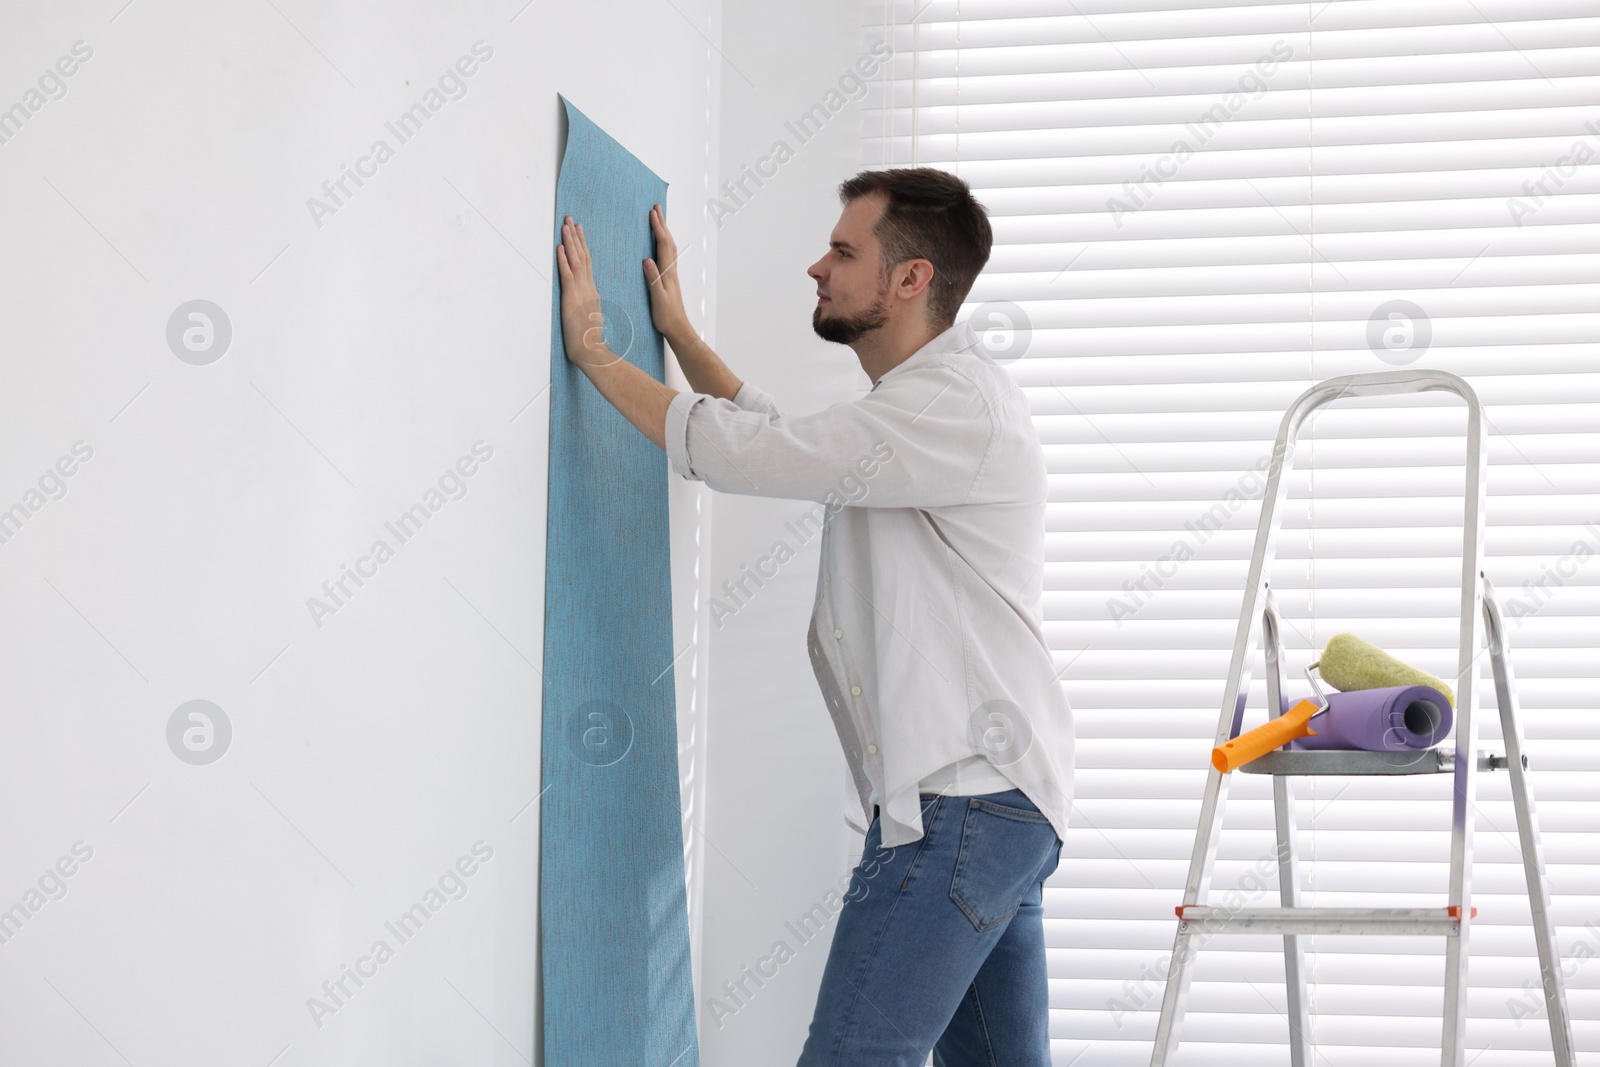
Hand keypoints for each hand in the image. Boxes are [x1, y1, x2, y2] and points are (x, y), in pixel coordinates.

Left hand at [556, 215, 620, 369]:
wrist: (592, 350)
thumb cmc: (590, 340)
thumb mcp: (590, 318)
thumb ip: (589, 306)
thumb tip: (588, 302)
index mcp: (592, 292)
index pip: (586, 263)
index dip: (582, 245)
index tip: (578, 231)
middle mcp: (588, 287)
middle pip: (582, 257)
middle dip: (576, 237)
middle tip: (572, 220)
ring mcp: (580, 291)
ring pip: (576, 261)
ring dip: (570, 242)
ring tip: (566, 226)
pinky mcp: (572, 298)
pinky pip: (567, 274)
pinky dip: (563, 260)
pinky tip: (560, 247)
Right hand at [642, 203, 690, 339]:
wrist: (678, 329)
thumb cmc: (667, 316)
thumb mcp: (657, 298)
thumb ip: (653, 278)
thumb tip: (647, 259)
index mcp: (667, 272)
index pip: (662, 245)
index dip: (657, 228)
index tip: (652, 213)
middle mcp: (671, 270)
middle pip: (667, 241)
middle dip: (661, 223)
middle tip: (656, 207)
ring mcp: (671, 274)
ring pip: (668, 247)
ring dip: (663, 231)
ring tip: (658, 219)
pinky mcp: (668, 279)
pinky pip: (666, 255)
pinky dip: (663, 243)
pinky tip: (659, 244)